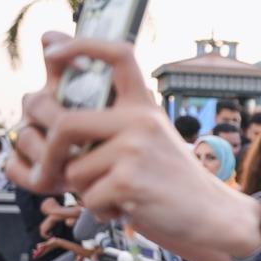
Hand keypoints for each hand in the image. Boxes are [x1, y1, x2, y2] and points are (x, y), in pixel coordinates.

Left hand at [6, 33, 253, 258]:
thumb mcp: (151, 139)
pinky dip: (101, 210)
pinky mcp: (129, 181)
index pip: (118, 55)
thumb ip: (113, 124)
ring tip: (114, 194)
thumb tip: (57, 110)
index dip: (81, 45)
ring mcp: (135, 150)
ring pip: (74, 170)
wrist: (212, 215)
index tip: (52, 50)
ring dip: (85, 190)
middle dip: (48, 150)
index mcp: (144, 107)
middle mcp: (141, 121)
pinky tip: (125, 209)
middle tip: (51, 168)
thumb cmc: (172, 181)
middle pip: (65, 123)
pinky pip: (89, 198)